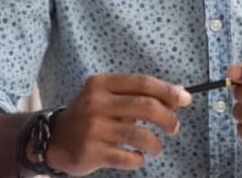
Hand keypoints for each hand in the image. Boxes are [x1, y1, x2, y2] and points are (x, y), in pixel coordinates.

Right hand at [43, 73, 191, 174]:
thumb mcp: (108, 95)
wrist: (55, 140)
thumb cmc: (91, 114)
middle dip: (167, 117)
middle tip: (175, 127)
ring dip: (156, 142)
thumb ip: (137, 94)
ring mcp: (93, 128)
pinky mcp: (91, 152)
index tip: (185, 99)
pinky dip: (139, 159)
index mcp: (102, 83)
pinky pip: (127, 157)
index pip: (142, 83)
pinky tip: (138, 157)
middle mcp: (96, 103)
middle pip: (144, 106)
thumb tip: (177, 94)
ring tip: (157, 146)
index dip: (167, 90)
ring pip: (139, 135)